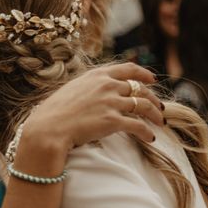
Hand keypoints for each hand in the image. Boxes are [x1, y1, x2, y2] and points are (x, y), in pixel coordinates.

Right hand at [22, 62, 163, 152]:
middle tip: (159, 107)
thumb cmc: (53, 113)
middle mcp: (106, 85)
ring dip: (155, 114)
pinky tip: (150, 138)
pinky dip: (147, 132)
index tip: (152, 79)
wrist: (48, 128)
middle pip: (140, 88)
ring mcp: (110, 102)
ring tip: (160, 122)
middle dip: (153, 98)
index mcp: (96, 75)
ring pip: (143, 105)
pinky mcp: (112, 121)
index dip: (143, 74)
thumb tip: (93, 90)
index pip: (128, 69)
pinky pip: (138, 126)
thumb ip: (87, 87)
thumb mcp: (70, 90)